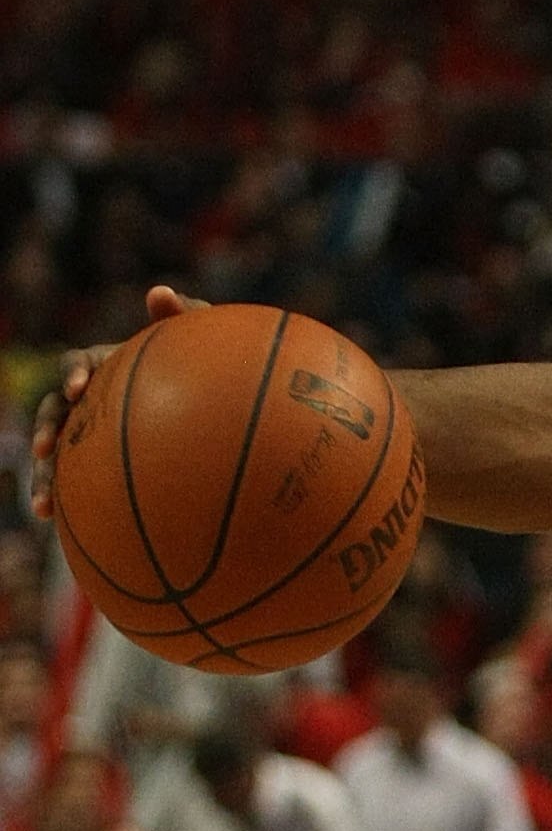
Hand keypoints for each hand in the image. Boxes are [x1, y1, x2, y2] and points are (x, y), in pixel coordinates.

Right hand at [29, 284, 201, 520]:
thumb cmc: (218, 371)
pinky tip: (77, 538)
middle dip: (47, 432)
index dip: (74, 373)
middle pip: (55, 412)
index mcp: (111, 366)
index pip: (80, 363)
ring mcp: (99, 437)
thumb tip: (158, 293)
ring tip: (44, 508)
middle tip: (46, 452)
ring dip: (47, 480)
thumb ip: (188, 317)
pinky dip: (80, 513)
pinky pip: (88, 492)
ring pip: (60, 458)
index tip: (80, 390)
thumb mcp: (208, 344)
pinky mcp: (107, 470)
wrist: (230, 424)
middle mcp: (97, 401)